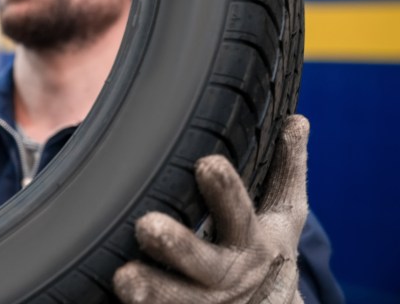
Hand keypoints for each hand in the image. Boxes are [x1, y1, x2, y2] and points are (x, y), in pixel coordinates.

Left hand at [113, 115, 309, 303]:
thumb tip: (297, 119)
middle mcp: (230, 275)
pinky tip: (108, 299)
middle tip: (148, 226)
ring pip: (178, 300)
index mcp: (256, 241)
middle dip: (179, 246)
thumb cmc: (265, 248)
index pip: (241, 212)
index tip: (207, 163)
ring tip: (124, 278)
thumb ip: (287, 170)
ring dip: (153, 290)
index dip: (226, 191)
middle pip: (206, 263)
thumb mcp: (284, 215)